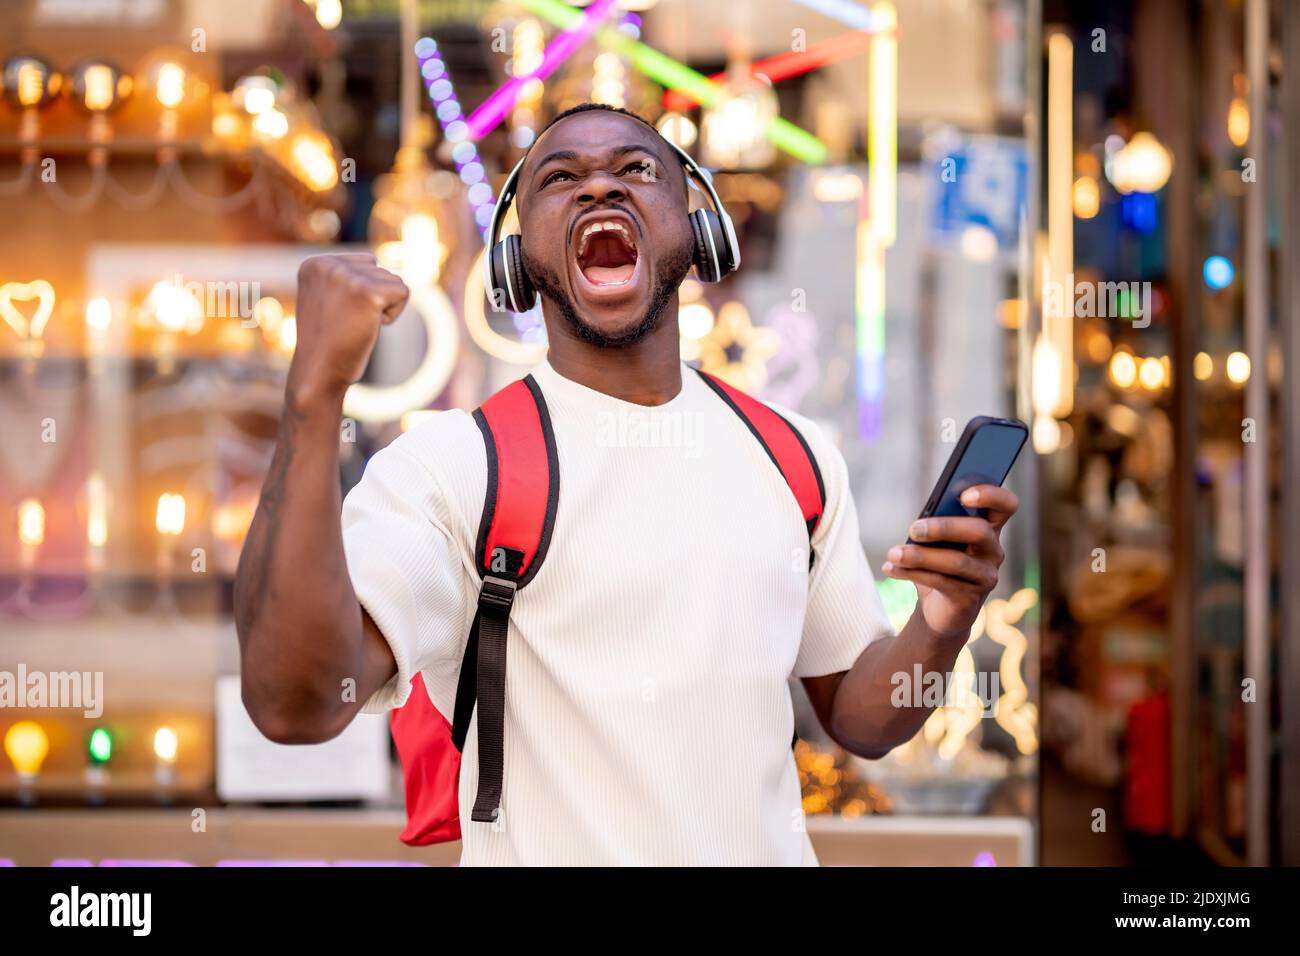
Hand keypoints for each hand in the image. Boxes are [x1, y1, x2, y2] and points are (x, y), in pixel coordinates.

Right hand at [287, 254, 410, 404]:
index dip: (361, 293)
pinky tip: (369, 327)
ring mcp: (346, 276)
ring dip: (382, 307)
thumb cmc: (326, 343)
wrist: (317, 372)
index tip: (337, 314)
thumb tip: (372, 262)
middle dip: (374, 299)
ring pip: (393, 280)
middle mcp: (327, 264)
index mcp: (314, 264)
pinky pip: (403, 292)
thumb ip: (342, 278)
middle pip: (378, 269)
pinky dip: (392, 314)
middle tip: (348, 322)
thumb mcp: (325, 300)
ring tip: (355, 325)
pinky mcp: (367, 292)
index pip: (363, 263)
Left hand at [881, 485, 1019, 640]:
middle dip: (944, 527)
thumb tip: (921, 522)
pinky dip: (911, 573)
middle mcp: (993, 551)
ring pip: (956, 561)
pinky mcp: (970, 599)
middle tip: (913, 529)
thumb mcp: (939, 540)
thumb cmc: (940, 562)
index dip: (991, 495)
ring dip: (920, 556)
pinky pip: (941, 582)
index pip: (1005, 505)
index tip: (963, 495)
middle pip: (979, 530)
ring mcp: (985, 576)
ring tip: (893, 554)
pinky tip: (890, 569)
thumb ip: (938, 524)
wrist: (941, 608)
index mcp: (989, 527)